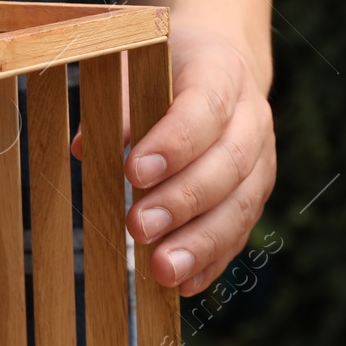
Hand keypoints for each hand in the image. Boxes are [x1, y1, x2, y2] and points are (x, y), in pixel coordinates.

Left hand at [73, 24, 274, 295]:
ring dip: (201, 242)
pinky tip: (184, 283)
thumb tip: (83, 148)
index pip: (204, 107)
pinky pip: (241, 230)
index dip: (173, 143)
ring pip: (241, 204)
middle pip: (228, 163)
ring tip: (162, 270)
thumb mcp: (137, 62)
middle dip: (182, 201)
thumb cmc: (164, 63)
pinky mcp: (256, 191)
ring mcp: (262, 157)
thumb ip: (113, 102)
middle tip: (138, 227)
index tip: (132, 172)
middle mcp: (252, 116)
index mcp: (222, 71)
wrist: (218, 62)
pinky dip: (213, 259)